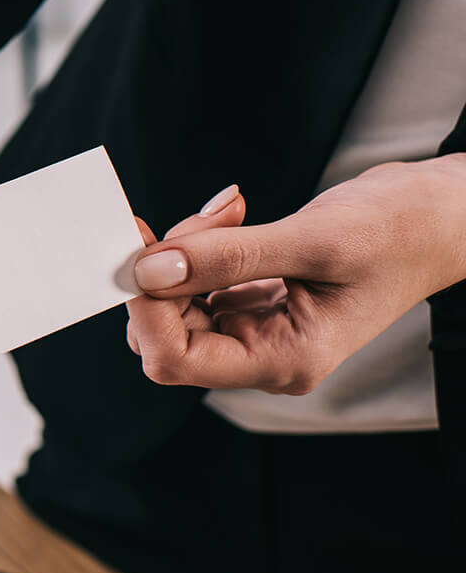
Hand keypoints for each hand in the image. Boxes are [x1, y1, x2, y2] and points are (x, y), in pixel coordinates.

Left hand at [126, 158, 465, 391]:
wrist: (440, 216)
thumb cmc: (401, 232)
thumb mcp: (315, 240)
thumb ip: (228, 258)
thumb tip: (148, 268)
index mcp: (284, 361)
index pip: (176, 358)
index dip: (145, 307)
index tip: (137, 247)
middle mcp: (263, 355)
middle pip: (165, 333)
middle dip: (165, 272)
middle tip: (205, 217)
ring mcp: (256, 327)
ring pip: (174, 303)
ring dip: (182, 251)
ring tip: (229, 211)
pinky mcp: (251, 298)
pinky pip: (195, 281)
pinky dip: (198, 244)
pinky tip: (232, 214)